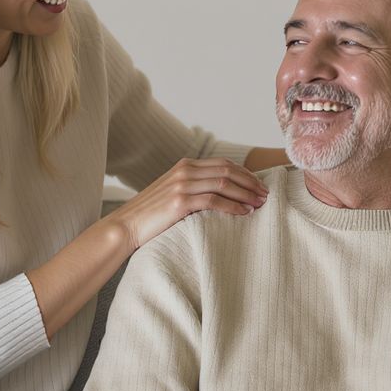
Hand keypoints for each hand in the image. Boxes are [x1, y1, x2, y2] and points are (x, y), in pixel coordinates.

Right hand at [110, 157, 268, 249]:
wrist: (125, 226)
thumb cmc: (151, 215)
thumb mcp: (173, 193)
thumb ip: (194, 188)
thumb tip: (221, 194)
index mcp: (184, 166)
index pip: (223, 164)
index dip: (245, 174)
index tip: (259, 185)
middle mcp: (184, 171)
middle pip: (228, 171)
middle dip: (250, 182)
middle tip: (265, 194)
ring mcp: (182, 185)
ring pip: (224, 183)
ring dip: (246, 193)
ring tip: (259, 204)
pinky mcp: (180, 202)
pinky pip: (214, 200)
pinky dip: (233, 205)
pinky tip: (244, 212)